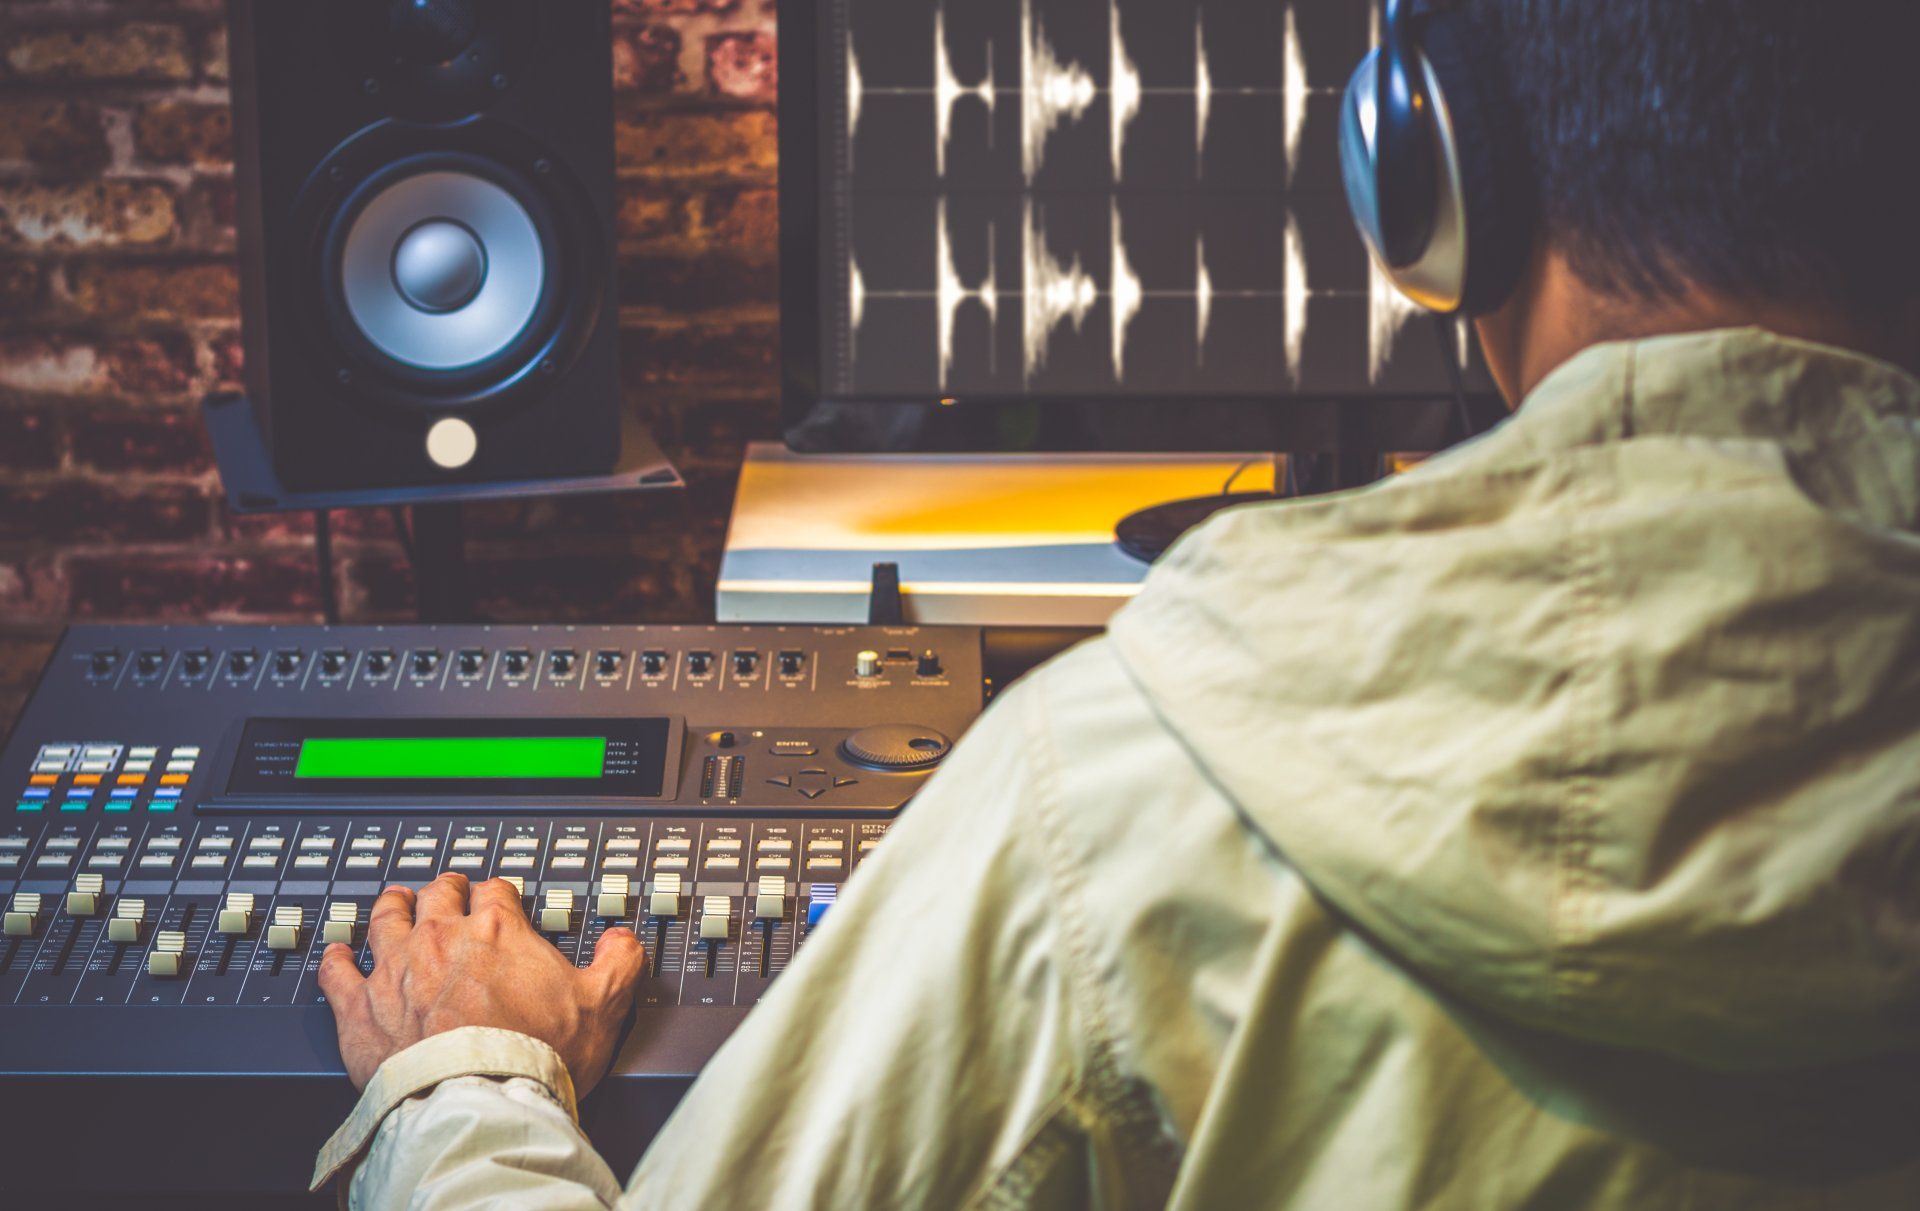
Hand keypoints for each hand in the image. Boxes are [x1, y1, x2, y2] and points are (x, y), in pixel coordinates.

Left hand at [318, 873, 646, 1093]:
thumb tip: (624, 939)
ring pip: (385, 919)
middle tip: (449, 888)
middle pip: (438, 894)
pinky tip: (336, 954)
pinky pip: (336, 971)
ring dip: (391, 906)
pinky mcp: (359, 1008)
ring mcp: (395, 970)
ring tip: (395, 901)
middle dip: (446, 888)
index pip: (495, 888)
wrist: (479, 1100)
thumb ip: (619, 962)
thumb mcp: (602, 1005)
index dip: (498, 890)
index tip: (499, 896)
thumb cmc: (534, 1056)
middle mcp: (441, 939)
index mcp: (498, 930)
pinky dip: (335, 959)